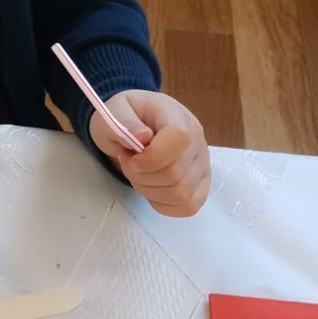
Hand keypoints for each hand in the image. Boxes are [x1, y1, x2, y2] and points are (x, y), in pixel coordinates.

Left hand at [90, 90, 209, 217]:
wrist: (134, 127)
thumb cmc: (125, 118)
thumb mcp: (114, 111)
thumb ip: (124, 121)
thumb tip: (142, 137)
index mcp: (177, 116)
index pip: (180, 139)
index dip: (152, 157)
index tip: (130, 158)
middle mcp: (197, 141)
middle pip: (176, 174)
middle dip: (142, 175)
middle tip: (129, 162)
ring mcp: (202, 165)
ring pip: (181, 195)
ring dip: (150, 191)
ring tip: (139, 173)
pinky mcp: (201, 185)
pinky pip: (187, 207)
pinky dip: (162, 203)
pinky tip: (150, 187)